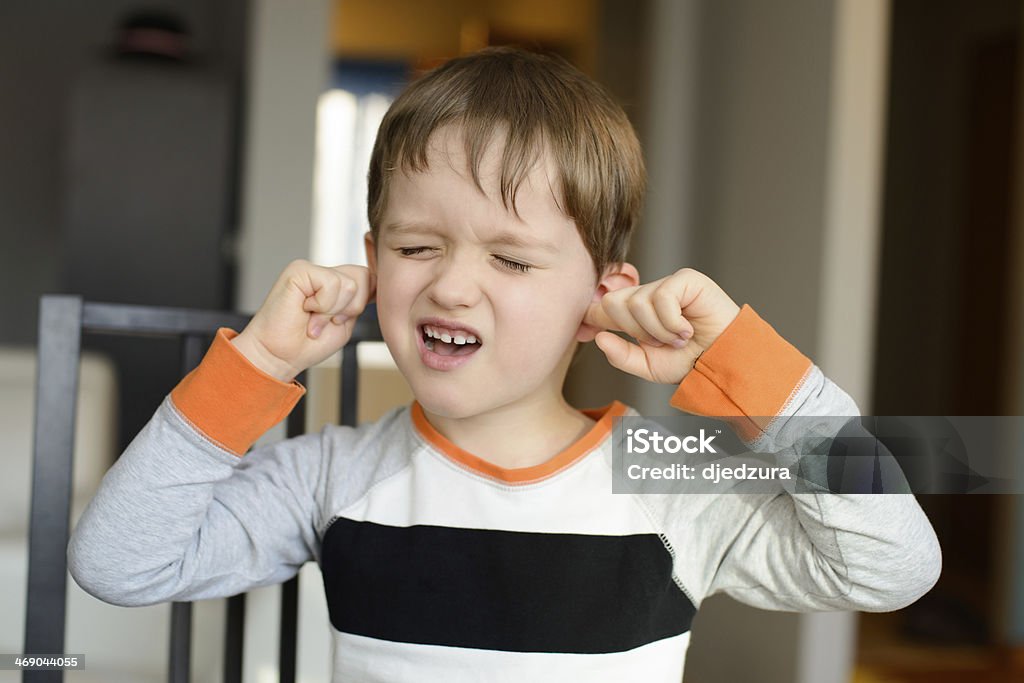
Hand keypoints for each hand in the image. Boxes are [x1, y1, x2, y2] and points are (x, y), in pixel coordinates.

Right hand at [231, 259, 375, 381]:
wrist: (279, 356)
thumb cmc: (308, 344)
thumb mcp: (345, 322)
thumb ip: (359, 301)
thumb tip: (378, 281)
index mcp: (336, 284)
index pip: (370, 278)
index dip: (364, 301)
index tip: (340, 320)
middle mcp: (324, 273)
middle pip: (365, 277)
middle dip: (351, 308)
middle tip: (326, 322)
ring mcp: (312, 269)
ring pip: (349, 284)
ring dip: (333, 311)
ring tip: (312, 320)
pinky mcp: (299, 269)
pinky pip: (331, 283)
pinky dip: (322, 306)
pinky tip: (304, 310)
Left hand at [583, 267, 740, 383]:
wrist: (723, 363)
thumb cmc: (691, 363)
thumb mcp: (649, 366)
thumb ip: (621, 355)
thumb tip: (598, 338)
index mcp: (637, 315)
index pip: (604, 307)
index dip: (591, 316)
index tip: (584, 331)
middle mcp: (649, 295)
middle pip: (614, 302)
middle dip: (633, 329)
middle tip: (659, 342)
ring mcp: (667, 284)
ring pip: (637, 302)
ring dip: (657, 330)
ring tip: (678, 337)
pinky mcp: (686, 279)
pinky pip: (661, 298)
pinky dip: (671, 322)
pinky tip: (687, 329)